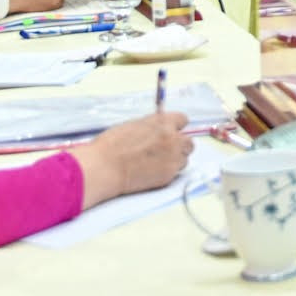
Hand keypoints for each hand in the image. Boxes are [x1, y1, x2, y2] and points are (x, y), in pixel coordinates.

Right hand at [74, 113, 191, 206]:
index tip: (172, 131)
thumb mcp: (135, 125)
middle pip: (189, 142)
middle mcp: (173, 138)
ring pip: (184, 158)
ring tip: (157, 162)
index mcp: (163, 122)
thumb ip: (153, 126)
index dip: (176, 126)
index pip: (183, 120)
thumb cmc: (113, 145)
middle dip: (179, 145)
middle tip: (166, 150)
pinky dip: (168, 171)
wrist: (106, 167)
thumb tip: (160, 128)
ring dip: (175, 159)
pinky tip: (153, 171)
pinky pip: (176, 172)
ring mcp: (173, 157)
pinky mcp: (169, 175)